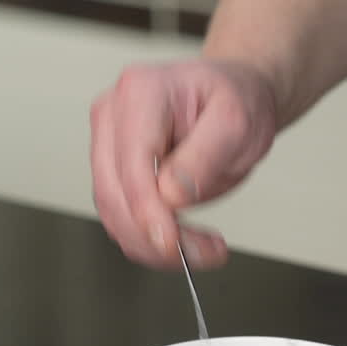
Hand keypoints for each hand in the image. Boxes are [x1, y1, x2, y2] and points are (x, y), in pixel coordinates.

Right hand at [90, 58, 278, 269]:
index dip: (148, 210)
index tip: (171, 242)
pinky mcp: (116, 171)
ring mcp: (110, 144)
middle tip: (201, 253)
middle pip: (113, 192)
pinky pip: (123, 216)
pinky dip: (150, 240)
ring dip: (152, 245)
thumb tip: (171, 195)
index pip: (133, 162)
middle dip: (153, 236)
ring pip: (113, 212)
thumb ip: (205, 155)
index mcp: (141, 92)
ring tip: (202, 250)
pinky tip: (184, 243)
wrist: (234, 98)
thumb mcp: (236, 122)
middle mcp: (115, 115)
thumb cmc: (235, 100)